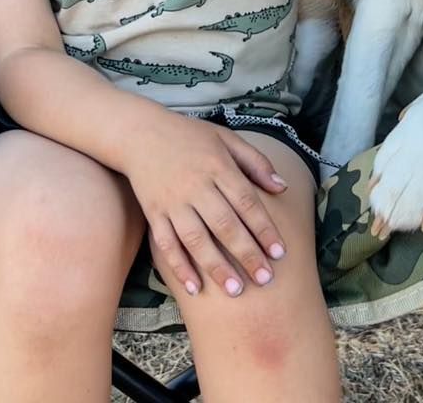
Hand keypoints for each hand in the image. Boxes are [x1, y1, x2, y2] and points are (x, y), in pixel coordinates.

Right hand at [124, 113, 288, 297]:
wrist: (140, 132)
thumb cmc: (189, 135)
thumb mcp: (225, 138)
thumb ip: (255, 162)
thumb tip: (282, 187)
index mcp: (217, 166)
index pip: (246, 202)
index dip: (264, 228)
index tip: (280, 253)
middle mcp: (196, 185)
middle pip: (225, 225)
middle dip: (246, 254)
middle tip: (265, 279)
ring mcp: (172, 201)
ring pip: (196, 239)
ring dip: (216, 267)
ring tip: (236, 290)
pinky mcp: (153, 212)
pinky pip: (166, 244)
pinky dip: (179, 267)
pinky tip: (195, 288)